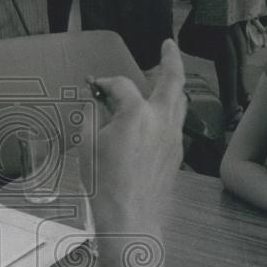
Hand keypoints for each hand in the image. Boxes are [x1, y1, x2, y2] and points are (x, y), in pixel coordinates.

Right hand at [81, 40, 186, 234]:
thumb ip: (90, 117)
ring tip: (166, 78)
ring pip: (179, 102)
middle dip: (171, 59)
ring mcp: (173, 138)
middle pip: (172, 80)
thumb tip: (92, 102)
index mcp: (136, 114)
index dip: (105, 83)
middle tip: (168, 45)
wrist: (130, 220)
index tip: (94, 88)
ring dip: (172, 87)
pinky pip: (176, 124)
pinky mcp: (176, 155)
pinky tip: (156, 117)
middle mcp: (161, 120)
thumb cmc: (104, 186)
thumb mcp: (86, 146)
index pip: (121, 85)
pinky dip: (167, 112)